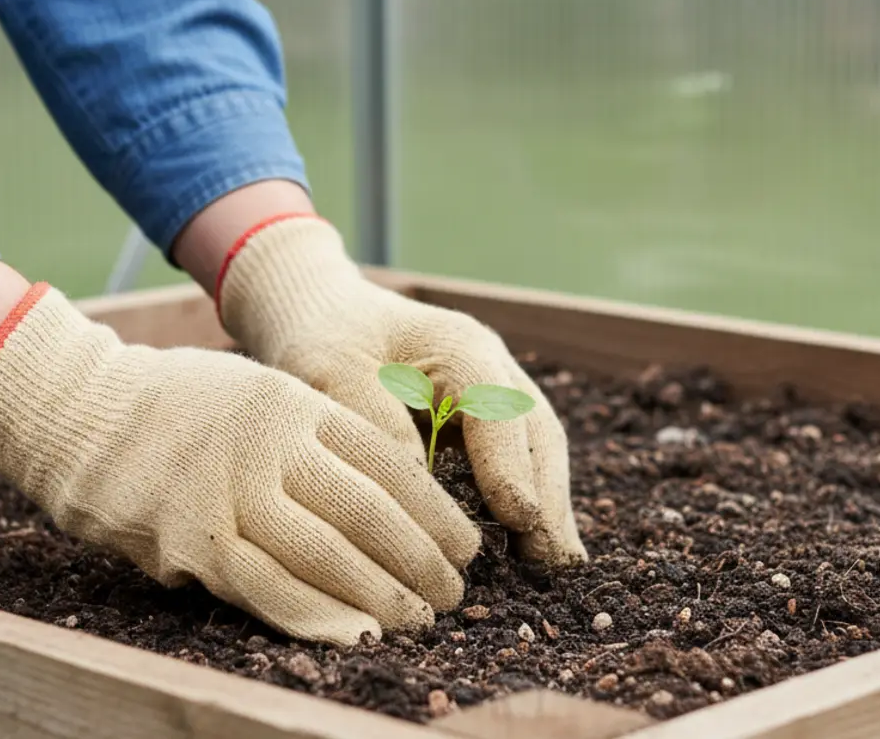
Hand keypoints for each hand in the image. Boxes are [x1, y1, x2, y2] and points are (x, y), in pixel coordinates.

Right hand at [0, 284, 480, 644]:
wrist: (81, 411)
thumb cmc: (180, 404)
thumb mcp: (259, 391)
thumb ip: (316, 433)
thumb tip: (392, 492)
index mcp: (295, 404)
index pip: (387, 463)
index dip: (435, 511)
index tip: (465, 545)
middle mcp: (270, 445)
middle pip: (368, 511)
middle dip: (420, 559)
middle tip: (454, 594)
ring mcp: (229, 493)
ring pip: (325, 554)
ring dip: (380, 596)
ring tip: (418, 621)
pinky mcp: (192, 540)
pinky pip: (266, 587)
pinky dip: (316, 616)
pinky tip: (355, 633)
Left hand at [218, 216, 587, 565]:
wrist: (327, 314)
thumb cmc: (327, 339)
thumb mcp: (333, 370)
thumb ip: (376, 421)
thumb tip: (417, 489)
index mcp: (461, 347)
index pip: (498, 409)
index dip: (510, 464)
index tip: (519, 517)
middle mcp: (493, 367)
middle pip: (537, 433)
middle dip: (548, 496)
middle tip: (552, 562)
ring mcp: (497, 391)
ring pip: (538, 449)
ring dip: (548, 506)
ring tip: (552, 566)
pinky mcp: (485, 420)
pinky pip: (519, 461)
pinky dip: (527, 501)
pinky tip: (526, 548)